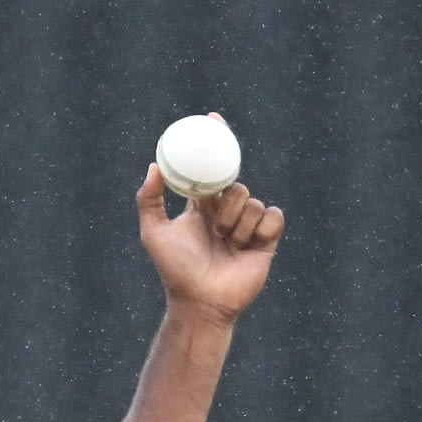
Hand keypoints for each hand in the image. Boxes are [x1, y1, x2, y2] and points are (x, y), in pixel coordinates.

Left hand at [134, 151, 281, 325]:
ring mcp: (248, 226)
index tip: (213, 119)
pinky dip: (262, 227)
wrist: (200, 302)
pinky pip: (273, 216)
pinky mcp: (267, 241)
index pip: (212, 169)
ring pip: (253, 202)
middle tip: (216, 228)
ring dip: (239, 224)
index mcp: (204, 207)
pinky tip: (248, 244)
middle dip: (226, 204)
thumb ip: (148, 200)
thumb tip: (154, 165)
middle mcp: (227, 213)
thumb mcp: (154, 233)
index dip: (215, 143)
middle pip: (236, 185)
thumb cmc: (175, 271)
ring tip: (227, 245)